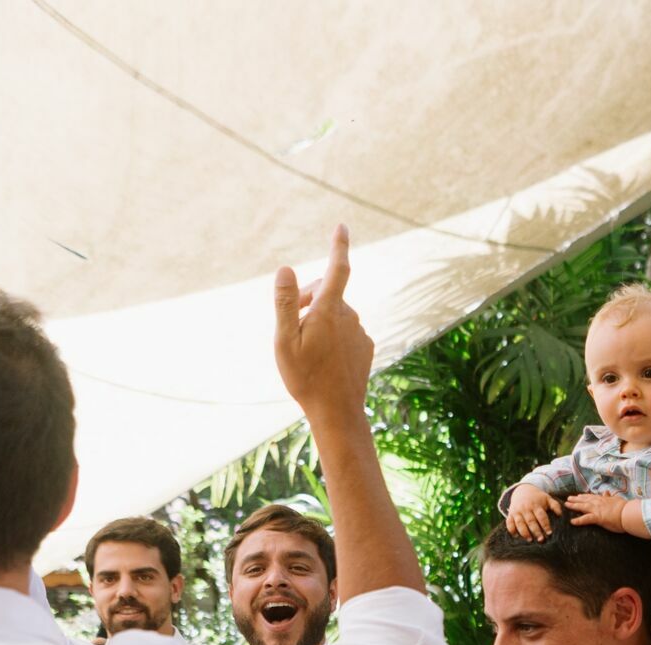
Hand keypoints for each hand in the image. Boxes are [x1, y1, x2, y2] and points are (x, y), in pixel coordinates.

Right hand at [273, 224, 373, 416]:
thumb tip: (286, 269)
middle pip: (327, 293)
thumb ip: (285, 303)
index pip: (337, 269)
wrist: (337, 412)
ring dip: (320, 320)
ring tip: (306, 349)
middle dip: (308, 299)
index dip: (339, 246)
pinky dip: (333, 337)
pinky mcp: (366, 346)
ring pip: (336, 314)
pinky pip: (346, 331)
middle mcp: (350, 317)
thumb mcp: (284, 340)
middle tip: (291, 326)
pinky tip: (325, 360)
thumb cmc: (305, 377)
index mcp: (330, 311)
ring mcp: (361, 332)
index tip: (342, 227)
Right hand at [505, 486, 561, 540]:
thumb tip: (560, 515)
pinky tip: (516, 536)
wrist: (522, 490)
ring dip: (524, 532)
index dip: (545, 525)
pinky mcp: (510, 514)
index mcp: (536, 505)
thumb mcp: (547, 498)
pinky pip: (509, 523)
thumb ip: (555, 506)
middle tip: (541, 540)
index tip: (549, 533)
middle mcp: (526, 508)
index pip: (541, 516)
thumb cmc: (538, 498)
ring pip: (520, 523)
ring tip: (530, 540)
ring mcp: (517, 511)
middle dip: (536, 531)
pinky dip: (511, 530)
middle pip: (531, 521)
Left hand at [564, 492, 626, 529]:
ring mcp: (597, 510)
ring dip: (573, 506)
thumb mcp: (616, 499)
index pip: (591, 497)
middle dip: (575, 499)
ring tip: (566, 505)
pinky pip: (585, 519)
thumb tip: (606, 492)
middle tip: (568, 498)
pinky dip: (578, 520)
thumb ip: (610, 497)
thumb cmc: (625, 508)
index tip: (579, 495)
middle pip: (584, 500)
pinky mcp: (597, 518)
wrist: (628, 513)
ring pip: (582, 507)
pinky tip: (572, 522)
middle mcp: (598, 503)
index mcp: (603, 499)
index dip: (584, 496)